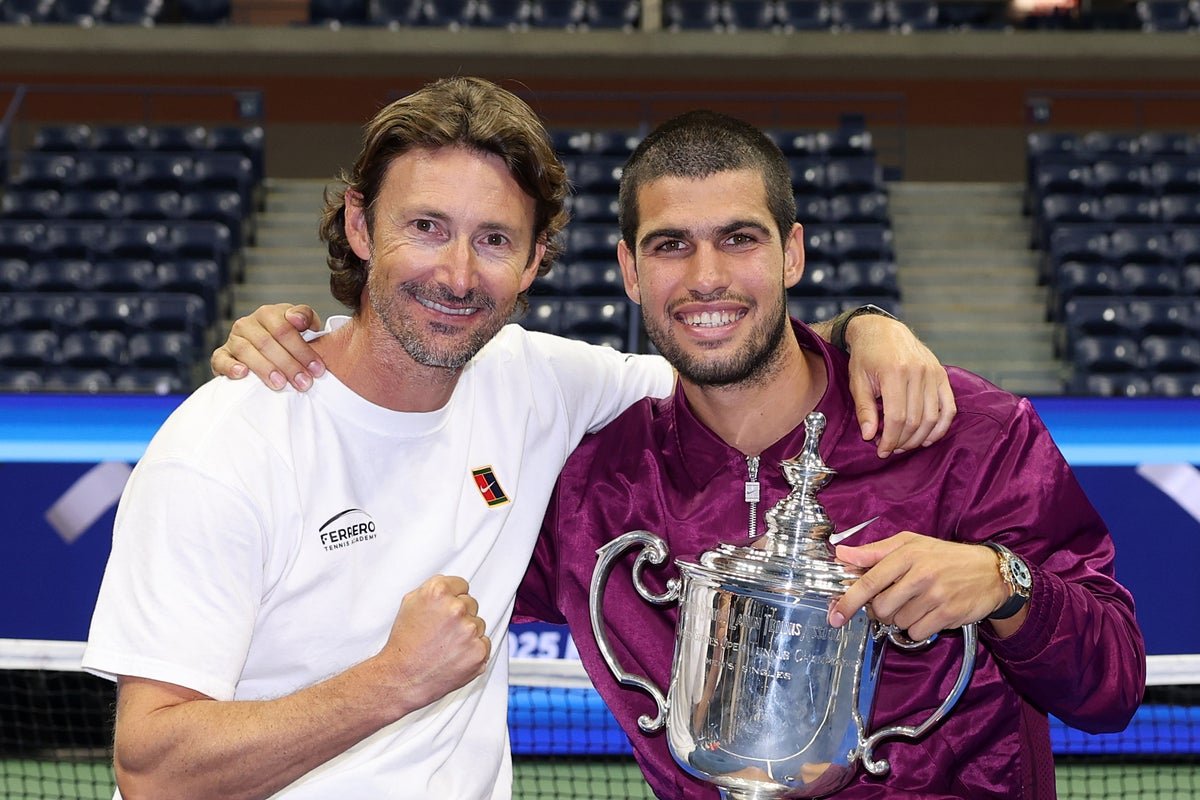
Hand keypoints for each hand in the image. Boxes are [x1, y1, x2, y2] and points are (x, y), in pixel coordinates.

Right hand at [210, 304, 325, 390]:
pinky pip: (220, 360)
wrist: (268, 349)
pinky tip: (243, 374)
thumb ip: (306, 317)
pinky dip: (230, 367)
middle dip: (288, 364)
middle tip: (304, 383)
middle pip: (267, 342)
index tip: (317, 369)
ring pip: (246, 351)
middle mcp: (248, 323)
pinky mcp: (221, 355)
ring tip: (281, 384)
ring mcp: (233, 339)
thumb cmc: (290, 338)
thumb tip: (298, 319)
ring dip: (265, 369)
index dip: (302, 350)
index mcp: (268, 313)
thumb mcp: (303, 324)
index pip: (284, 329)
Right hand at [373, 575, 490, 714]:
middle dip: (459, 616)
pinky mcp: (479, 651)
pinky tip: (454, 656)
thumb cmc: (404, 644)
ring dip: (467, 633)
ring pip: (478, 624)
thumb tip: (452, 587)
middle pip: (471, 603)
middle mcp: (456, 608)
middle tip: (441, 631)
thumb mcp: (410, 604)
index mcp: (438, 592)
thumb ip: (434, 590)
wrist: (403, 678)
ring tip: (446, 645)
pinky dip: (473, 650)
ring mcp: (470, 630)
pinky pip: (484, 643)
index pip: (462, 585)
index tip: (444, 610)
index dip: (452, 598)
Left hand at [827, 532, 1005, 641]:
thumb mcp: (910, 543)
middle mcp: (921, 574)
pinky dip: (917, 628)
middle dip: (880, 610)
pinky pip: (916, 632)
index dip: (849, 600)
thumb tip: (842, 555)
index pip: (869, 580)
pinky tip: (928, 613)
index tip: (836, 614)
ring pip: (897, 622)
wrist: (990, 572)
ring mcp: (935, 595)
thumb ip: (874, 551)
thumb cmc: (945, 556)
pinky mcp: (948, 614)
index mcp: (907, 554)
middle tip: (893, 600)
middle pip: (881, 607)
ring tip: (916, 602)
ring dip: (901, 618)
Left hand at [842, 314, 955, 457]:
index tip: (882, 451)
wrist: (882, 330)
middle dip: (903, 441)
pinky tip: (928, 438)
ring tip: (905, 445)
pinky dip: (941, 427)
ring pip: (932, 417)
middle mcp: (917, 372)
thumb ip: (864, 409)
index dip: (890, 439)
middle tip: (891, 449)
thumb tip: (869, 436)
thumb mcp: (858, 381)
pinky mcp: (942, 375)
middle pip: (915, 420)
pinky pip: (949, 407)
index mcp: (894, 373)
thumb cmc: (866, 356)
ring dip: (919, 437)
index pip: (897, 418)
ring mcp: (933, 373)